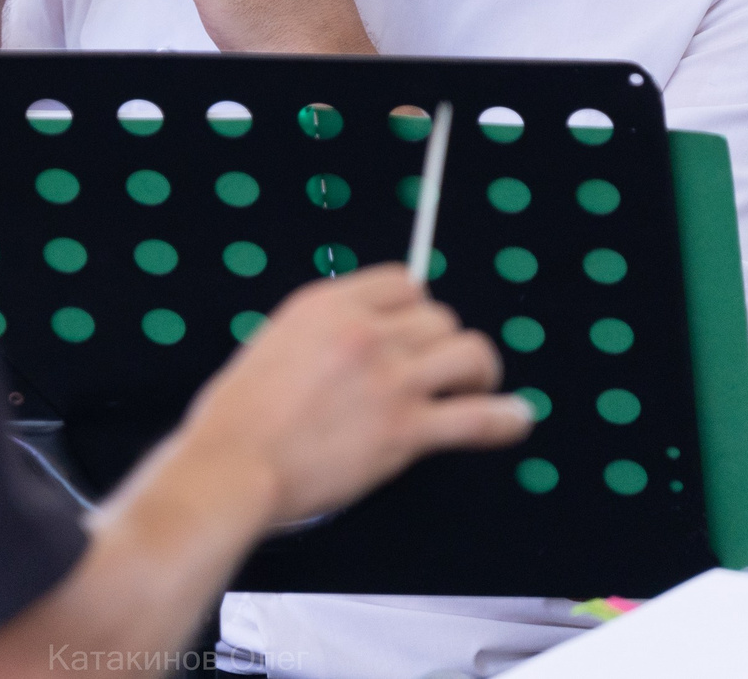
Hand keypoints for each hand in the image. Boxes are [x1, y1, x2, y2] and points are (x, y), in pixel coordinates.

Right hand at [176, 267, 528, 528]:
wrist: (232, 466)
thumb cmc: (235, 419)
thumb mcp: (272, 345)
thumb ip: (320, 338)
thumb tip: (350, 348)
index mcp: (327, 305)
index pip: (403, 282)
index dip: (414, 307)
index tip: (413, 328)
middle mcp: (367, 332)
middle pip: (440, 317)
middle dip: (441, 343)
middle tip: (436, 370)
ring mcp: (391, 380)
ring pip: (469, 353)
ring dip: (479, 371)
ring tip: (479, 387)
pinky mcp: (406, 429)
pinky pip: (478, 417)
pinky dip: (504, 419)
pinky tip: (515, 418)